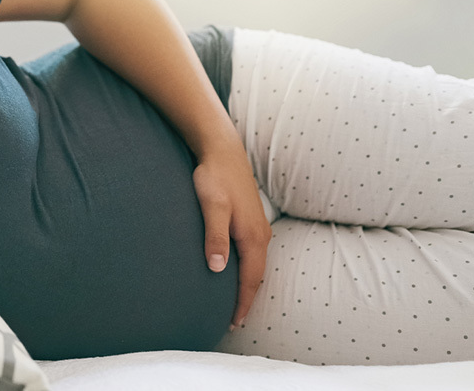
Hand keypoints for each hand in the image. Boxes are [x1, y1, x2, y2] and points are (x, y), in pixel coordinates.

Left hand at [191, 144, 271, 328]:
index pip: (251, 279)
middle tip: (233, 320)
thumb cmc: (214, 177)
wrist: (222, 150)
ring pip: (256, 264)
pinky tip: (235, 270)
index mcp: (253, 236)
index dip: (242, 302)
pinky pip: (253, 253)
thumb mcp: (211, 206)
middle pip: (257, 275)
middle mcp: (261, 235)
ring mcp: (259, 227)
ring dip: (248, 283)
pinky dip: (247, 268)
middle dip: (247, 298)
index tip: (233, 323)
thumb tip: (217, 268)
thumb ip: (215, 237)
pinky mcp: (252, 220)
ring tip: (235, 301)